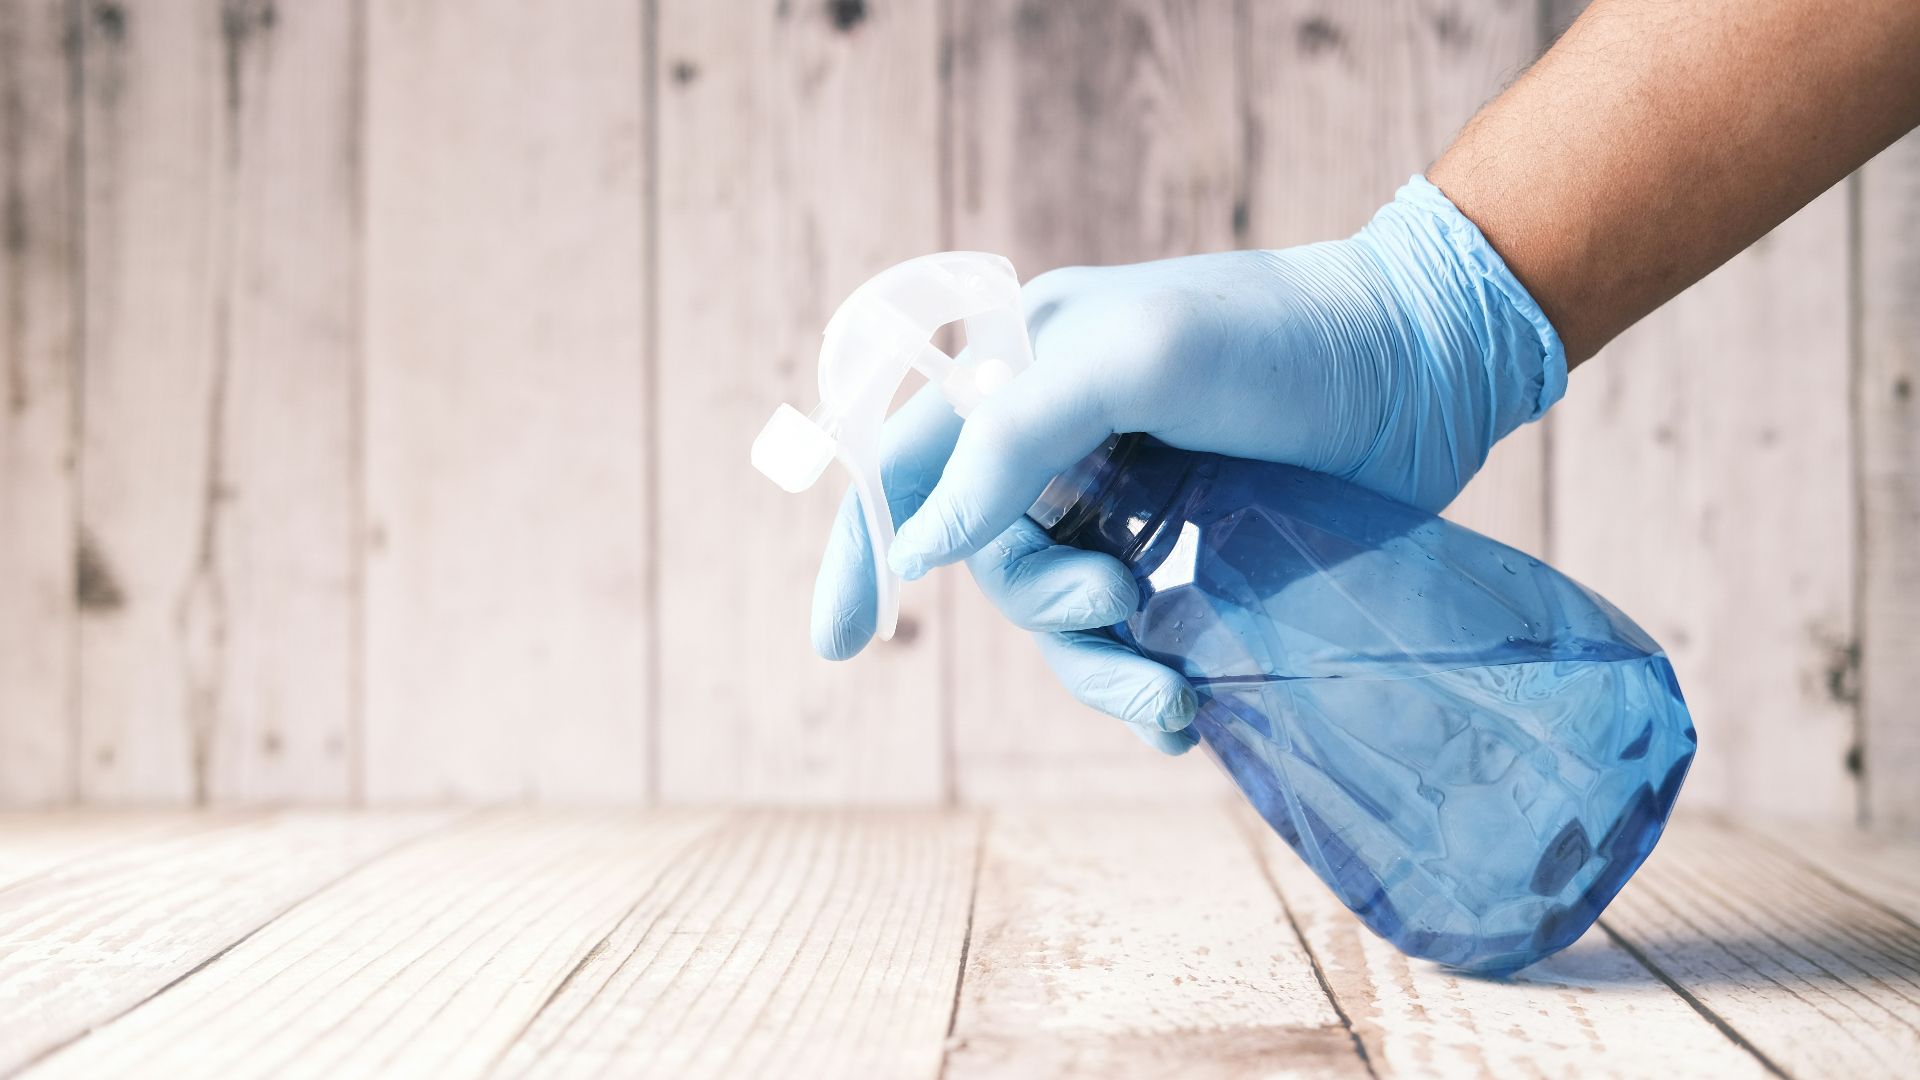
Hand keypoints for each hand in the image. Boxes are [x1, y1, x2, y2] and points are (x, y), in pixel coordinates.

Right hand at [811, 178, 1564, 753]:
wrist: (1427, 364)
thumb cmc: (1278, 340)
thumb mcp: (1130, 359)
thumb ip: (1006, 439)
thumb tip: (917, 550)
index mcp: (1020, 366)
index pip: (905, 463)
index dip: (863, 551)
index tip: (839, 645)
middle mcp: (1059, 434)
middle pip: (992, 557)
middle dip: (1046, 605)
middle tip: (1122, 603)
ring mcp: (1126, 494)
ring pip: (1062, 613)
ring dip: (1102, 666)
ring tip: (1172, 699)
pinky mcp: (1191, 546)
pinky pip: (1131, 634)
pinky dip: (1144, 680)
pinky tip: (1187, 712)